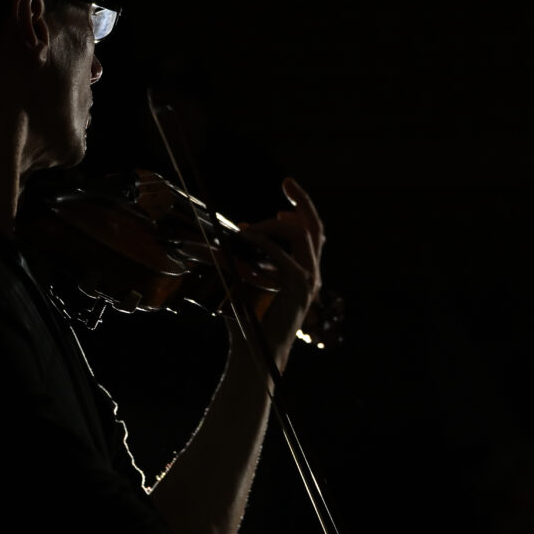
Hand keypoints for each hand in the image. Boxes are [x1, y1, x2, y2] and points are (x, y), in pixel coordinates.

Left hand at [232, 177, 322, 373]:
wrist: (256, 352)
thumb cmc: (248, 322)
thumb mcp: (244, 283)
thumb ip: (242, 261)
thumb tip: (218, 239)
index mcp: (303, 272)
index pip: (310, 233)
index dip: (301, 209)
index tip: (285, 194)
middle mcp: (311, 274)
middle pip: (315, 227)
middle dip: (302, 200)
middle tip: (287, 181)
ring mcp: (308, 280)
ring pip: (300, 235)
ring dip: (271, 225)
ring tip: (247, 227)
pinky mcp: (298, 287)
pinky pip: (282, 255)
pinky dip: (263, 242)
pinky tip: (245, 238)